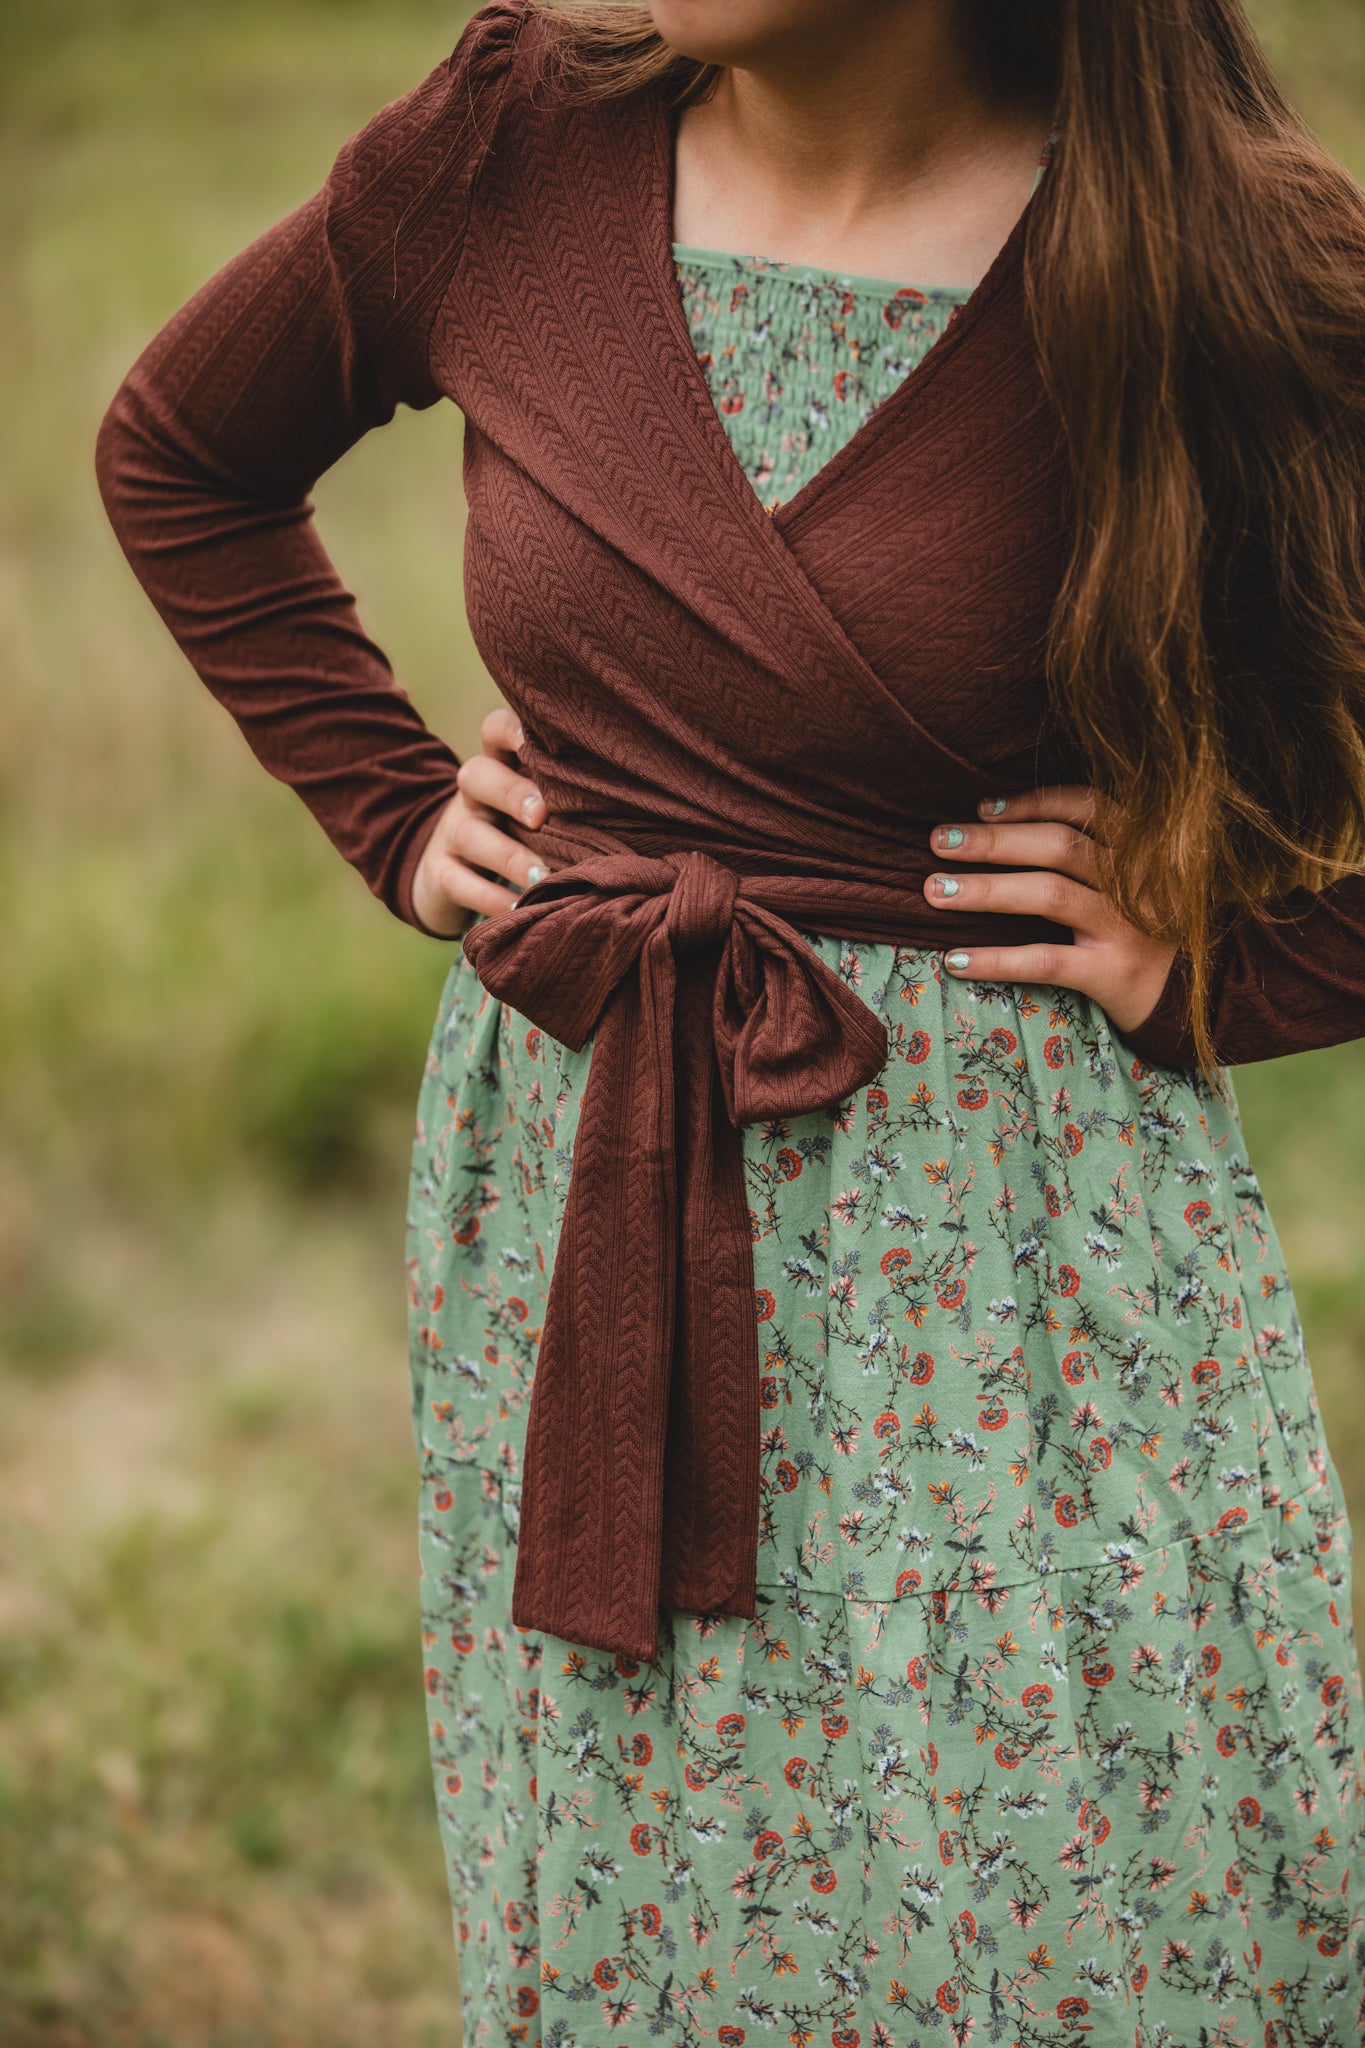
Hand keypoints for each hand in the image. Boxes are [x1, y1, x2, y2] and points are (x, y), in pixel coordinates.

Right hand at [411, 708, 548, 937]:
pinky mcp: (440, 872)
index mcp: (501, 765)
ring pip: (469, 833)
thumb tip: (637, 803)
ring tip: (540, 876)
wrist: (452, 872)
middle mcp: (473, 794)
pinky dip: (489, 898)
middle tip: (542, 816)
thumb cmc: (522, 831)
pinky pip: (458, 882)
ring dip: (508, 855)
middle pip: (477, 774)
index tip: (536, 742)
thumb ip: (571, 796)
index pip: (495, 730)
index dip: (512, 731)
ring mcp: (452, 831)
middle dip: (511, 793)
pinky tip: (518, 909)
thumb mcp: (540, 806)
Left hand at [924, 784, 1176, 1034]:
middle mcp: (1140, 880)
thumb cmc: (1151, 930)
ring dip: (986, 890)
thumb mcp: (1138, 879)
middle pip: (1059, 845)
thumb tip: (1005, 827)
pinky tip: (956, 961)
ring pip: (1050, 895)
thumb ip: (1095, 852)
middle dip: (994, 840)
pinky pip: (1048, 961)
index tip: (982, 807)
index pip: (1087, 806)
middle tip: (939, 842)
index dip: (1032, 803)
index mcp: (1144, 847)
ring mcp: (1128, 927)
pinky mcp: (1114, 973)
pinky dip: (998, 959)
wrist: (1204, 998)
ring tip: (936, 891)